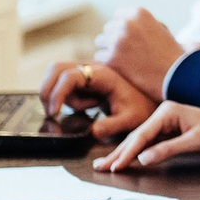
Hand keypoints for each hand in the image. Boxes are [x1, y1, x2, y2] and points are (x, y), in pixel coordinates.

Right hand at [39, 60, 156, 139]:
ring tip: (80, 111)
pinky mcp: (85, 79)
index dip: (58, 93)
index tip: (54, 113)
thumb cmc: (143, 108)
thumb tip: (92, 131)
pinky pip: (65, 84)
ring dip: (57, 94)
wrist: (151, 99)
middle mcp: (93, 68)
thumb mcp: (131, 119)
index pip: (70, 76)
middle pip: (56, 68)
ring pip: (57, 75)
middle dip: (48, 90)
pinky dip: (65, 96)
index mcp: (103, 74)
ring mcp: (88, 71)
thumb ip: (112, 125)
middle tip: (51, 113)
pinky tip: (86, 108)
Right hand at [92, 103, 199, 172]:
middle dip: (118, 152)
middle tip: (99, 167)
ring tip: (105, 164)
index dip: (127, 152)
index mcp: (168, 111)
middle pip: (136, 136)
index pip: (142, 135)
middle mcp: (164, 114)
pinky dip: (136, 152)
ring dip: (123, 153)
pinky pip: (149, 142)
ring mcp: (166, 122)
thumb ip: (168, 149)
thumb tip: (143, 159)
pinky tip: (126, 158)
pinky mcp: (170, 130)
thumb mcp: (195, 142)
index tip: (115, 166)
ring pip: (140, 140)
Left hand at [94, 6, 186, 100]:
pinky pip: (99, 57)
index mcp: (138, 13)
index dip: (125, 29)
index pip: (118, 15)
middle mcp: (126, 23)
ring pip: (100, 42)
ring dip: (109, 50)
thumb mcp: (159, 29)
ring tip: (126, 61)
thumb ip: (140, 23)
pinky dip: (109, 64)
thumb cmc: (170, 54)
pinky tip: (123, 69)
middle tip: (129, 53)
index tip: (133, 41)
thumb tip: (119, 21)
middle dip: (115, 39)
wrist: (175, 76)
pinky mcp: (111, 58)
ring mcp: (117, 40)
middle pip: (108, 28)